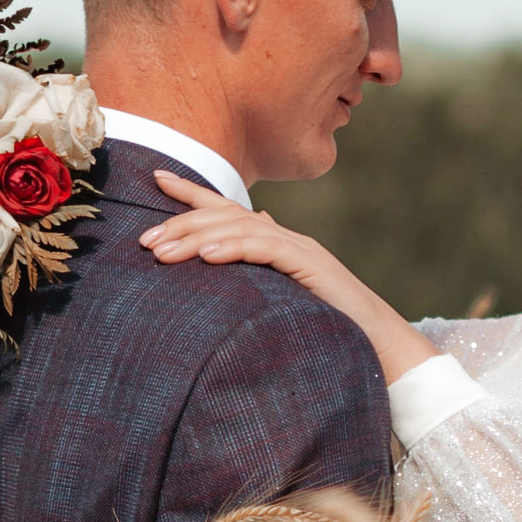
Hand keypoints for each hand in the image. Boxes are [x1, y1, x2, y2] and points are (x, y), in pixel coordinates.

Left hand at [139, 170, 437, 383]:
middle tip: (144, 240)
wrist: (378, 344)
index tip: (156, 177)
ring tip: (162, 251)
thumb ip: (258, 279)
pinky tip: (206, 257)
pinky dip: (233, 248)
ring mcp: (299, 249)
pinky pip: (266, 249)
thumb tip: (226, 261)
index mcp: (276, 244)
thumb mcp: (281, 301)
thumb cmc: (328, 328)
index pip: (228, 209)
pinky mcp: (310, 265)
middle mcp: (286, 238)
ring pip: (240, 228)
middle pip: (226, 216)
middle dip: (181, 222)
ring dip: (196, 237)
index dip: (192, 192)